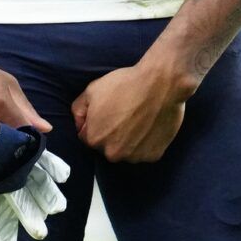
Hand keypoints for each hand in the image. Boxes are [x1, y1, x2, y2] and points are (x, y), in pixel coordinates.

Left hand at [72, 55, 193, 163]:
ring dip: (130, 140)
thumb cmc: (126, 84)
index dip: (97, 123)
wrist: (161, 83)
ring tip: (139, 118)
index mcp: (95, 139)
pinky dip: (146, 142)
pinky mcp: (153, 156)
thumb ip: (79, 110)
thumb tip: (79, 123)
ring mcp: (134, 157)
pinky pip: (145, 151)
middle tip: (124, 114)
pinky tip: (150, 125)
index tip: (108, 112)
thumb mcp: (92, 90)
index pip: (88, 137)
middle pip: (108, 146)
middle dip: (112, 134)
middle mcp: (113, 154)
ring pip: (127, 151)